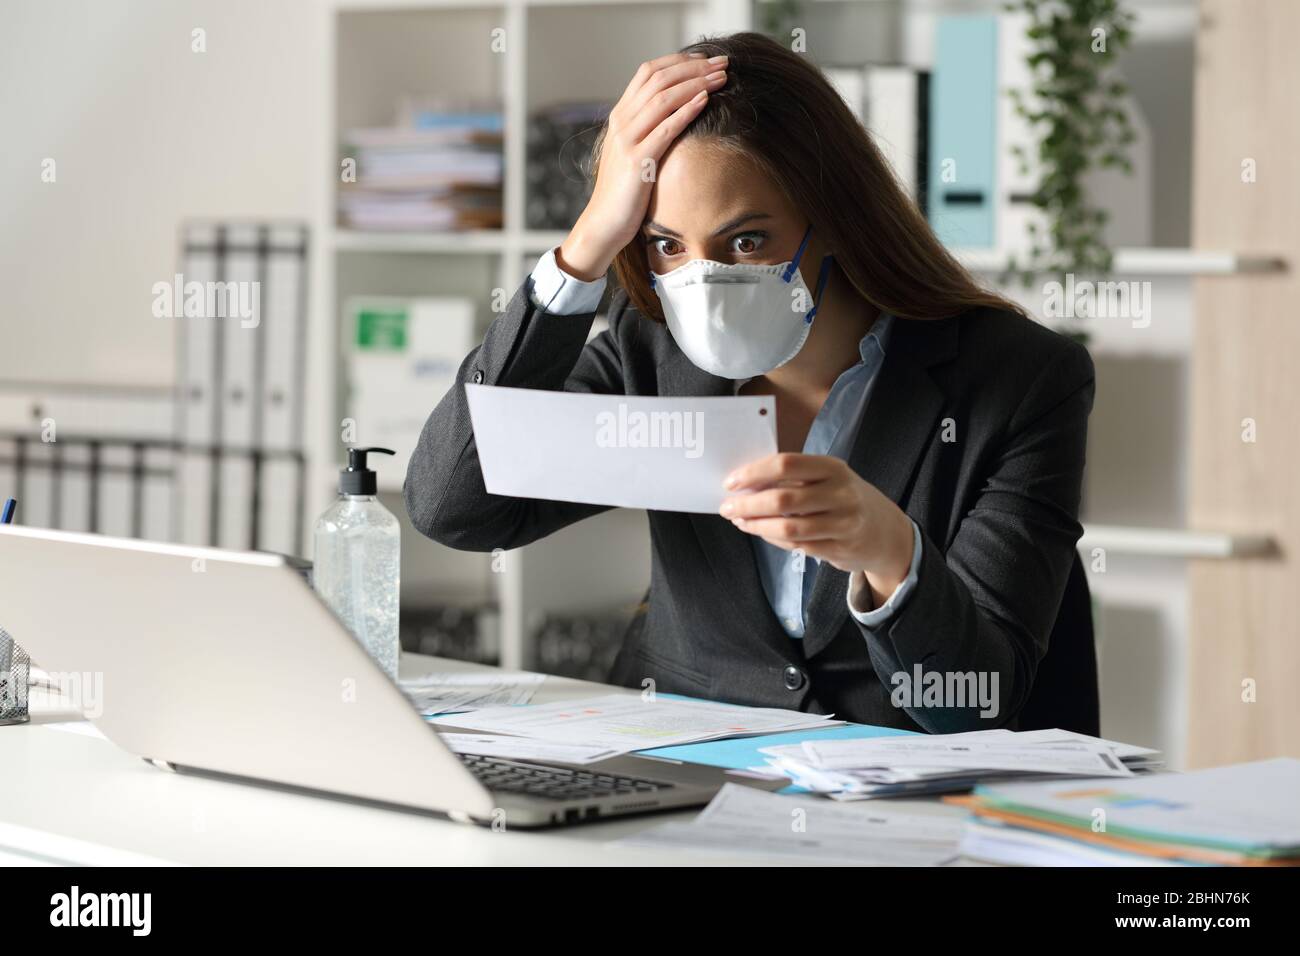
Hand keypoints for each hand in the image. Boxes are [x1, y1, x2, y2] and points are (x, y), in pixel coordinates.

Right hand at [557, 52, 727, 280]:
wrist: (603, 224)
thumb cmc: (624, 192)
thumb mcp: (634, 153)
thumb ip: (648, 131)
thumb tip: (676, 115)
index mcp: (620, 116)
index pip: (648, 72)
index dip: (679, 61)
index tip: (706, 60)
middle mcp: (621, 122)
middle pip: (659, 79)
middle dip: (693, 67)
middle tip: (722, 62)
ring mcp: (627, 140)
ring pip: (663, 98)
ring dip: (696, 83)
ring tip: (721, 77)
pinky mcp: (637, 161)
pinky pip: (665, 128)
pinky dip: (686, 111)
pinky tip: (705, 100)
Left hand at [719, 453, 914, 607]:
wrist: (886, 532)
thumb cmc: (845, 499)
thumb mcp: (828, 478)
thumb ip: (793, 478)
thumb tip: (746, 485)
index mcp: (832, 468)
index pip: (786, 464)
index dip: (753, 473)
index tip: (730, 482)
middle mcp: (840, 494)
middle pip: (783, 499)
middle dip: (748, 505)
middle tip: (727, 508)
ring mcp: (843, 523)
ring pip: (788, 527)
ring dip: (757, 525)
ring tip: (740, 521)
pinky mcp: (840, 549)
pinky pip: (797, 546)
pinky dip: (773, 539)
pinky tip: (761, 532)